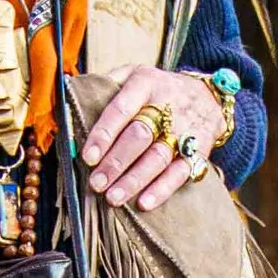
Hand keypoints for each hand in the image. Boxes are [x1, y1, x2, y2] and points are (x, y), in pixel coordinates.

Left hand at [80, 66, 228, 213]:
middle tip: (96, 184)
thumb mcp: (134, 73)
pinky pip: (180, 172)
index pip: (121, 109)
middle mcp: (167, 105)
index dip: (103, 134)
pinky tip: (144, 203)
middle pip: (139, 136)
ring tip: (113, 198)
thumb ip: (105, 83)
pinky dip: (162, 190)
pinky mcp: (199, 150)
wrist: (209, 96)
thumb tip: (69, 94)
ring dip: (134, 180)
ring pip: (158, 157)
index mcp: (145, 83)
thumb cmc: (159, 90)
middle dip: (116, 162)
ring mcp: (185, 129)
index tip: (88, 157)